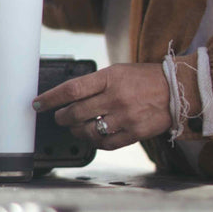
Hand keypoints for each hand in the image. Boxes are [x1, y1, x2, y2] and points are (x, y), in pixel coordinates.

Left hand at [32, 64, 170, 149]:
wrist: (175, 90)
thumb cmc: (143, 78)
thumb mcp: (118, 71)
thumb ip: (96, 83)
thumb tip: (70, 96)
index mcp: (109, 77)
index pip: (72, 89)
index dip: (51, 98)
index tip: (38, 103)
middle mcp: (115, 97)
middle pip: (76, 112)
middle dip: (61, 117)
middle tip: (59, 117)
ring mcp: (124, 117)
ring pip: (88, 130)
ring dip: (76, 130)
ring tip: (75, 126)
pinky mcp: (133, 133)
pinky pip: (105, 143)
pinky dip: (94, 141)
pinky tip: (93, 135)